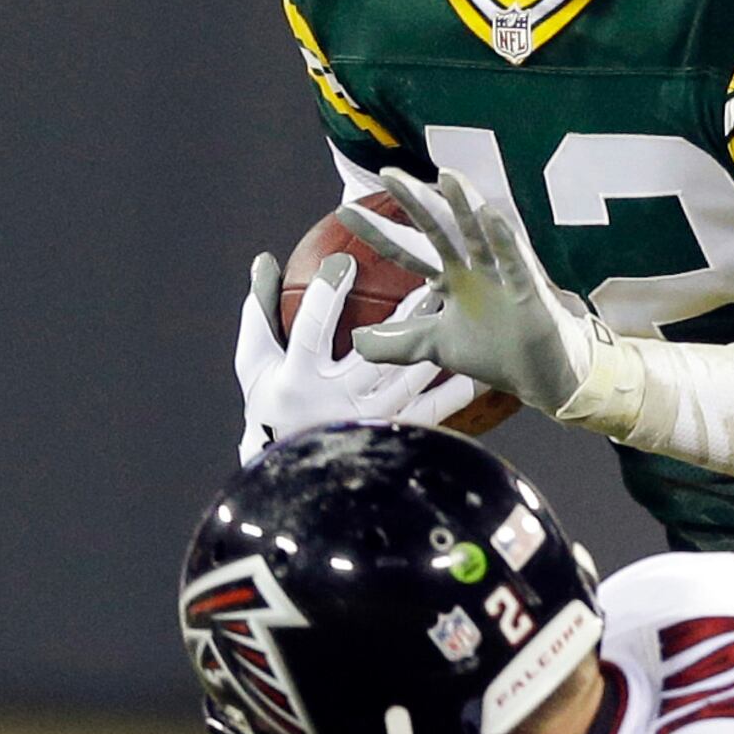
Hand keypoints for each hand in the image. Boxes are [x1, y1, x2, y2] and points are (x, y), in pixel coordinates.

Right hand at [235, 249, 480, 461]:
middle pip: (375, 352)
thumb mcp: (255, 363)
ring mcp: (369, 419)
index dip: (325, 296)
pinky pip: (432, 410)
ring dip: (433, 343)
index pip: (311, 330)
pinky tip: (479, 370)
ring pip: (409, 377)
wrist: (293, 473)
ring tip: (457, 310)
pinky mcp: (393, 433)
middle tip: (428, 280)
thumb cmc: (271, 408)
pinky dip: (457, 391)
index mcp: (298, 379)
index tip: (344, 261)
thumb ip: (260, 313)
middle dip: (403, 316)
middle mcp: (336, 400)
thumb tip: (264, 261)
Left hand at [345, 168, 618, 419]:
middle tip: (388, 175)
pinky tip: (493, 216)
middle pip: (440, 231)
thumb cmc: (496, 354)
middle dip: (415, 204)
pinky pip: (517, 262)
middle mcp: (474, 271)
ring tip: (447, 176)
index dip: (379, 233)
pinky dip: (506, 240)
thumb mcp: (436, 348)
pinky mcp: (530, 292)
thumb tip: (355, 342)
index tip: (345, 211)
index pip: (409, 251)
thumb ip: (397, 342)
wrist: (544, 376)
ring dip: (465, 206)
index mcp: (452, 280)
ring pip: (480, 236)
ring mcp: (502, 277)